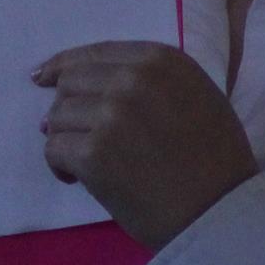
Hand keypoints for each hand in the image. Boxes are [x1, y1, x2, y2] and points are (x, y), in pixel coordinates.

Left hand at [33, 42, 255, 251]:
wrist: (220, 211)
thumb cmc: (217, 159)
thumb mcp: (197, 96)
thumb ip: (152, 79)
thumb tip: (95, 83)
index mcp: (160, 60)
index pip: (95, 54)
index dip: (64, 66)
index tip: (44, 77)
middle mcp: (133, 79)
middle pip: (70, 82)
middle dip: (68, 108)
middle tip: (76, 134)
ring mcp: (111, 115)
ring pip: (57, 116)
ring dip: (64, 139)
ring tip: (83, 162)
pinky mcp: (94, 153)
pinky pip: (54, 149)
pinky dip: (59, 166)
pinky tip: (76, 178)